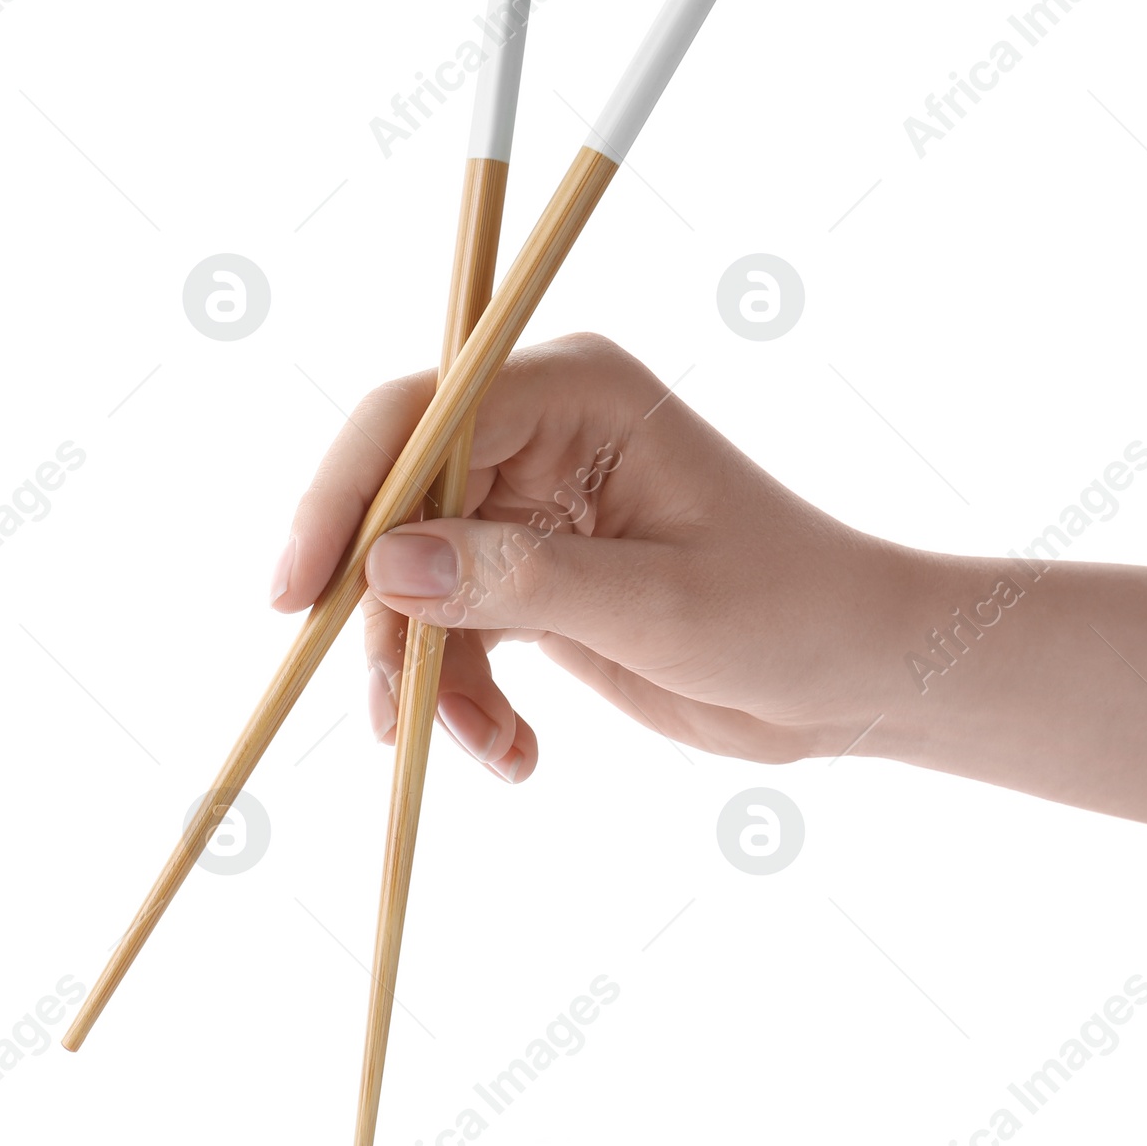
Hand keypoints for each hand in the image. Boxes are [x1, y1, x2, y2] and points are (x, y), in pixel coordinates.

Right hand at [271, 334, 910, 779]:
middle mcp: (539, 433)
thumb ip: (520, 580)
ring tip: (483, 747)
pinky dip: (465, 695)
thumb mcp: (657, 604)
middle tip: (392, 714)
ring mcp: (529, 504)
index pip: (418, 418)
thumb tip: (384, 566)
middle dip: (387, 615)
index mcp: (576, 393)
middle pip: (398, 504)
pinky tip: (514, 752)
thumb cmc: (789, 613)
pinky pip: (452, 627)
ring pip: (414, 579)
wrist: (848, 675)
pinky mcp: (530, 572)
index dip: (345, 496)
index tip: (298, 595)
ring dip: (428, 672)